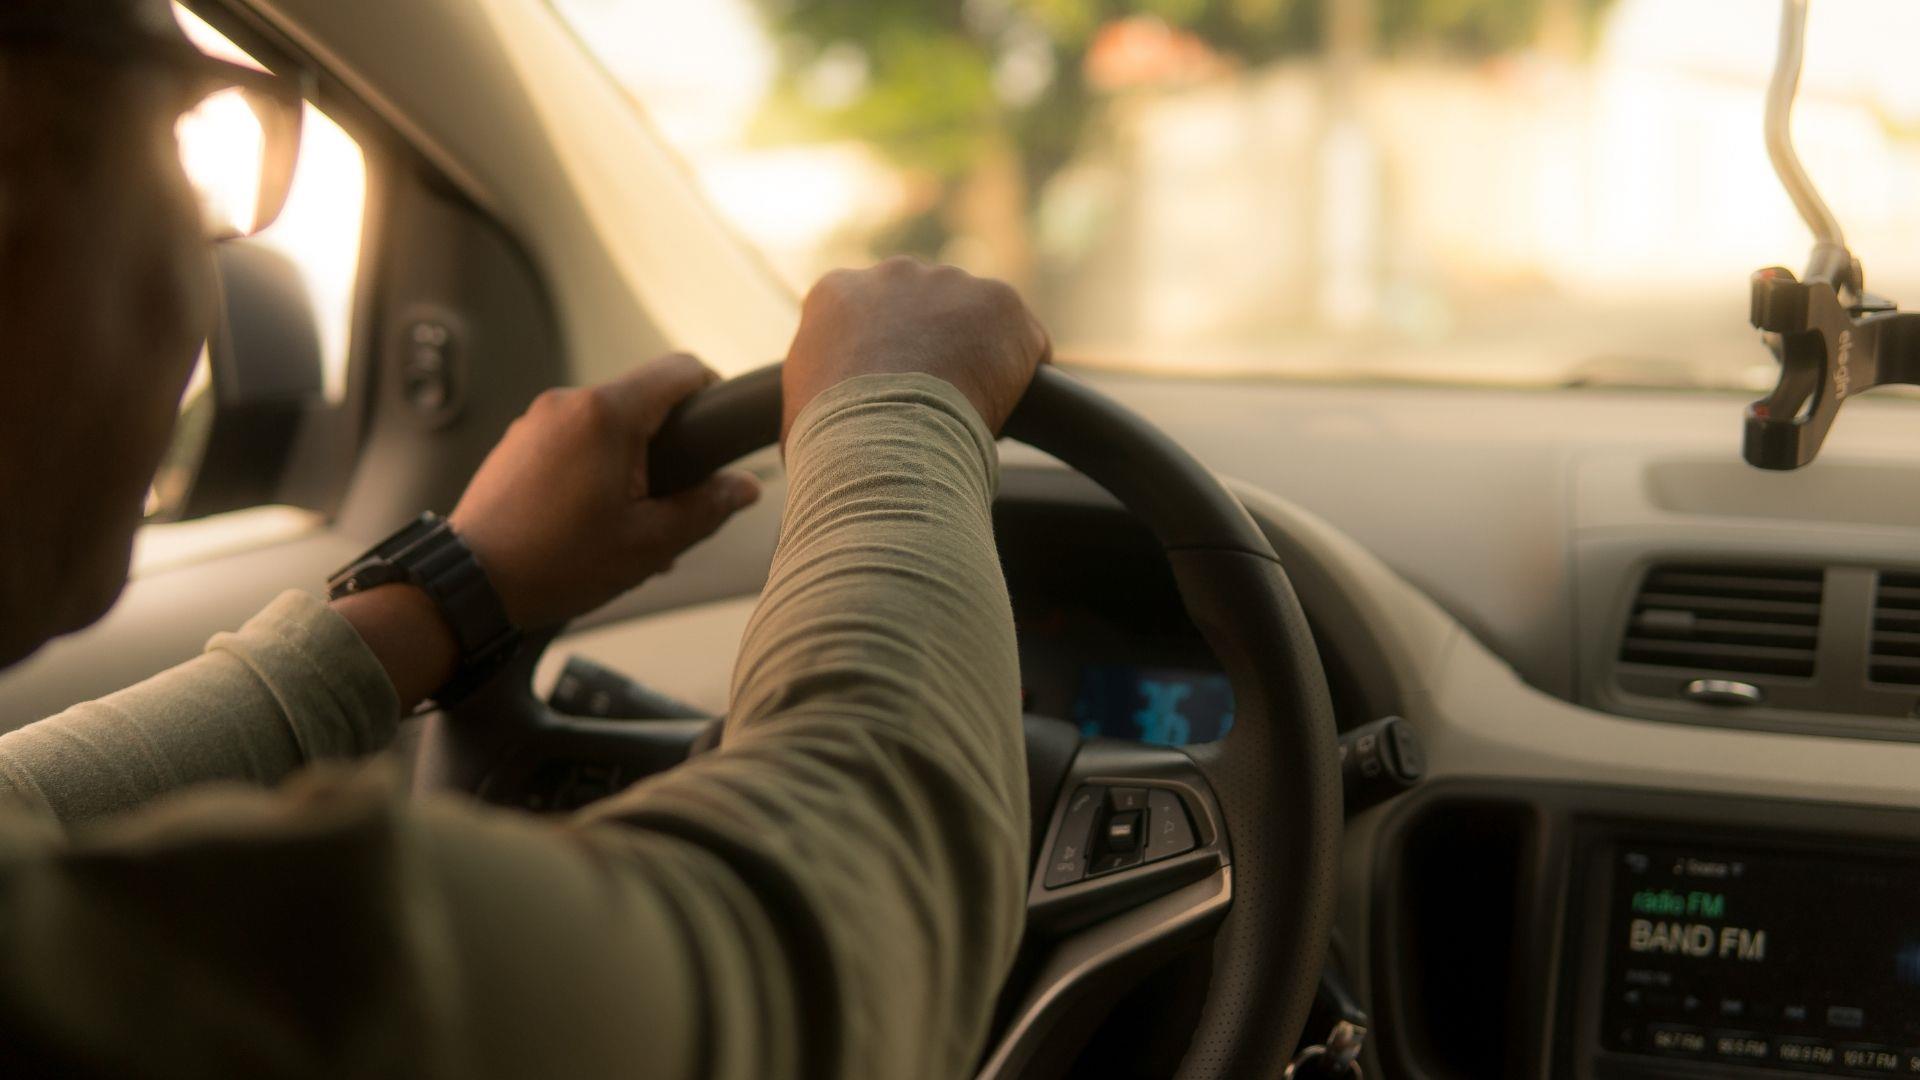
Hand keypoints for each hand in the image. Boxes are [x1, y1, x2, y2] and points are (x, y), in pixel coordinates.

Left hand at [450, 354, 761, 629]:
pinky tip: (591, 522)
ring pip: (606, 424)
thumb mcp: (650, 543)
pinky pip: (572, 440)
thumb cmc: (558, 563)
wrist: (469, 584)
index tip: (718, 431)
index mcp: (607, 415)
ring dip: (629, 462)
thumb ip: (706, 507)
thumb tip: (745, 486)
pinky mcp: (517, 442)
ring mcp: (537, 420)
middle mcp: (569, 402)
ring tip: (628, 524)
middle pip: (642, 400)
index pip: (681, 369)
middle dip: (667, 446)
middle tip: (672, 502)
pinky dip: (593, 468)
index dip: (712, 393)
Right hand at [782, 257, 1050, 440]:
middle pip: (926, 309)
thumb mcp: (798, 412)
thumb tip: (816, 433)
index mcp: (837, 293)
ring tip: (970, 412)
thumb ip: (815, 396)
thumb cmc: (830, 441)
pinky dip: (1022, 375)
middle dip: (935, 348)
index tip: (895, 395)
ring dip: (979, 358)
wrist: (881, 440)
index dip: (888, 359)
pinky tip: (1008, 409)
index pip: (870, 317)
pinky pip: (1024, 341)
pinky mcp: (1000, 302)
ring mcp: (950, 282)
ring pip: (976, 321)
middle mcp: (892, 274)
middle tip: (936, 404)